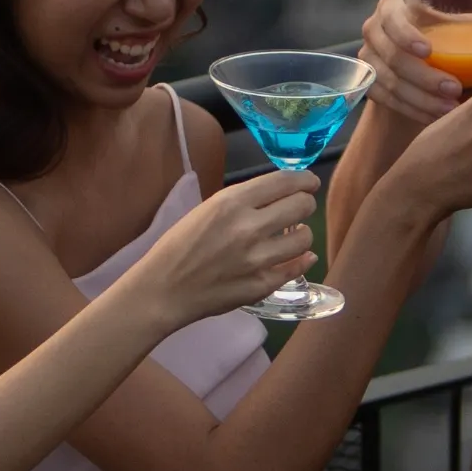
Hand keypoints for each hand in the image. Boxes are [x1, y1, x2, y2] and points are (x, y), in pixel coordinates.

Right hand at [122, 166, 319, 324]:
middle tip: (299, 209)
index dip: (304, 180)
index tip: (308, 183)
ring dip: (301, 234)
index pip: (285, 181)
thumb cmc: (178, 246)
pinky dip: (300, 260)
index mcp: (231, 202)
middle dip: (305, 204)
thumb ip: (243, 202)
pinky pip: (298, 267)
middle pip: (302, 206)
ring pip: (305, 238)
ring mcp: (258, 259)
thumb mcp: (207, 209)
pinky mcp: (262, 285)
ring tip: (289, 237)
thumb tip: (279, 196)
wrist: (163, 290)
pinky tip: (295, 258)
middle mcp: (249, 227)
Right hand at [357, 0, 464, 131]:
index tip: (428, 50)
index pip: (392, 20)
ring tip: (450, 109)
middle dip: (425, 77)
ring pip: (390, 83)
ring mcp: (368, 60)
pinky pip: (388, 101)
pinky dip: (413, 110)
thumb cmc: (435, 34)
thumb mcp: (451, 25)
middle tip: (454, 89)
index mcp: (391, 9)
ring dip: (422, 99)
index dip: (407, 35)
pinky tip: (434, 117)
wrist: (409, 60)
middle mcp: (373, 32)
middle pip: (393, 57)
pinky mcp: (368, 84)